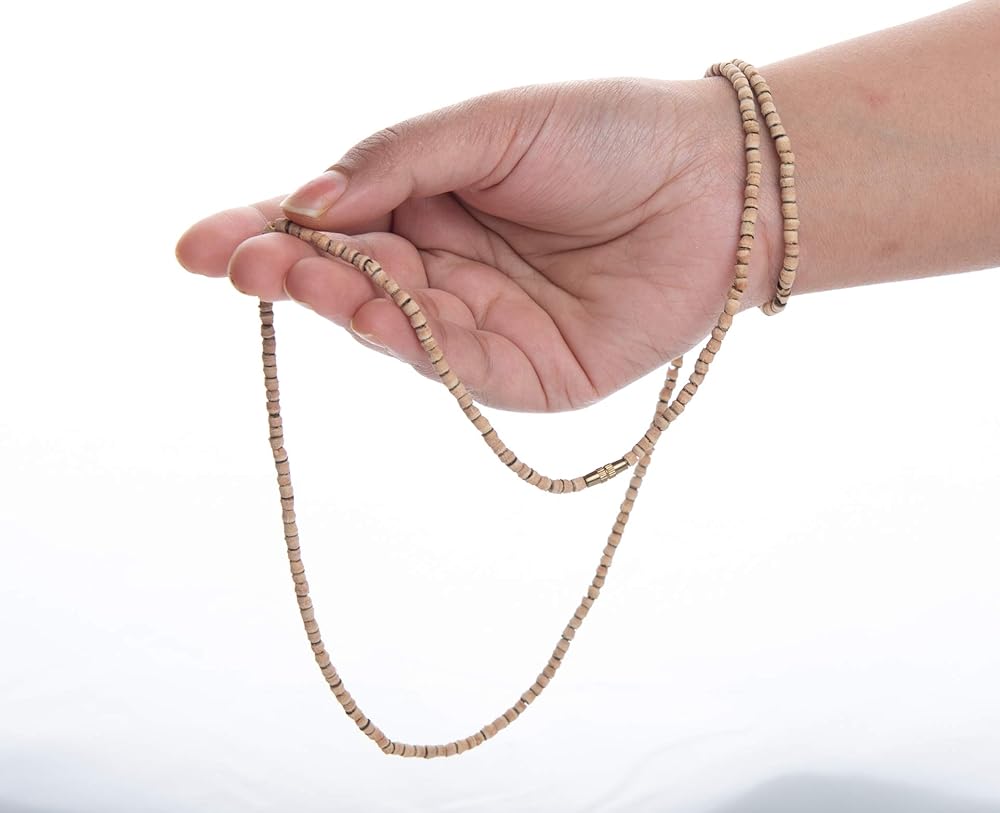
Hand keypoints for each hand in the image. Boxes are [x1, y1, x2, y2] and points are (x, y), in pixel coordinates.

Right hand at [176, 77, 773, 411]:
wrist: (720, 183)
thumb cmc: (608, 135)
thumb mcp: (489, 125)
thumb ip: (397, 159)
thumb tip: (305, 199)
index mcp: (430, 203)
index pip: (331, 224)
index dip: (264, 233)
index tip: (196, 246)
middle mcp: (446, 269)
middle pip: (350, 282)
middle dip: (292, 272)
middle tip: (236, 263)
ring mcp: (482, 326)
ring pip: (392, 326)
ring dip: (340, 301)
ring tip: (289, 271)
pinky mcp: (524, 375)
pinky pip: (453, 364)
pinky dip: (411, 338)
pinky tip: (375, 307)